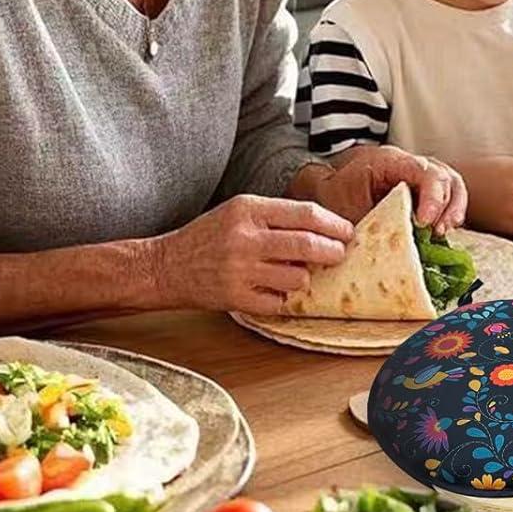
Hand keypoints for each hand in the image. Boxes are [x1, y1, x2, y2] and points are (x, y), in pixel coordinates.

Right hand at [150, 194, 352, 313]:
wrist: (165, 266)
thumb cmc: (208, 237)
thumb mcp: (238, 211)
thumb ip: (276, 216)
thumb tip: (323, 227)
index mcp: (248, 210)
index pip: (305, 214)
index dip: (334, 224)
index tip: (347, 231)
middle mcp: (245, 238)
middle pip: (307, 245)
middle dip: (332, 252)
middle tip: (339, 254)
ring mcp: (240, 270)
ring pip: (298, 278)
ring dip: (305, 277)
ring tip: (295, 273)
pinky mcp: (236, 298)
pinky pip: (279, 302)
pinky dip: (283, 298)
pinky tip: (273, 289)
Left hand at [294, 145, 466, 233]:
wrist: (326, 189)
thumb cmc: (334, 196)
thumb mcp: (345, 208)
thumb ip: (371, 223)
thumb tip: (394, 245)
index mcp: (389, 161)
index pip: (423, 171)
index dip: (432, 196)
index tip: (424, 222)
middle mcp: (408, 164)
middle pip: (444, 176)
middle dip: (445, 206)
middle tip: (437, 232)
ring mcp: (418, 176)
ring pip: (451, 184)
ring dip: (453, 210)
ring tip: (442, 233)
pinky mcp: (423, 192)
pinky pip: (447, 197)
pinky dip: (449, 214)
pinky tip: (441, 233)